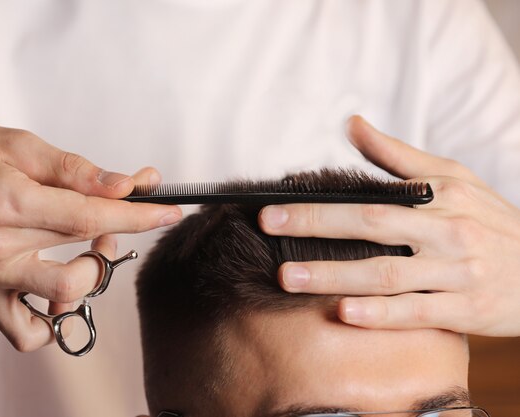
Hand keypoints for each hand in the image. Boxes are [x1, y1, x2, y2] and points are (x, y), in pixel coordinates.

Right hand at [0, 118, 181, 349]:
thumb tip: (124, 184)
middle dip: (115, 238)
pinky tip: (60, 290)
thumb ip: (75, 169)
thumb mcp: (18, 144)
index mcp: (9, 202)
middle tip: (112, 217)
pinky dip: (53, 318)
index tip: (168, 212)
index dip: (138, 216)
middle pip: (82, 258)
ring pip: (60, 300)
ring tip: (86, 250)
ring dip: (89, 278)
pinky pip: (24, 332)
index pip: (91, 215)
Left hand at [259, 115, 519, 335]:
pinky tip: (344, 313)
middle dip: (315, 228)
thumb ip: (399, 157)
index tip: (273, 208)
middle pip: (372, 227)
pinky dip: (380, 314)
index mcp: (440, 199)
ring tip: (289, 279)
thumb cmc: (492, 221)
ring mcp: (456, 272)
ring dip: (334, 275)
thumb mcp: (456, 179)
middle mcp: (447, 232)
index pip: (370, 198)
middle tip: (268, 231)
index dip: (320, 204)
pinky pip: (416, 311)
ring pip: (386, 274)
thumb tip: (353, 124)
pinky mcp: (465, 309)